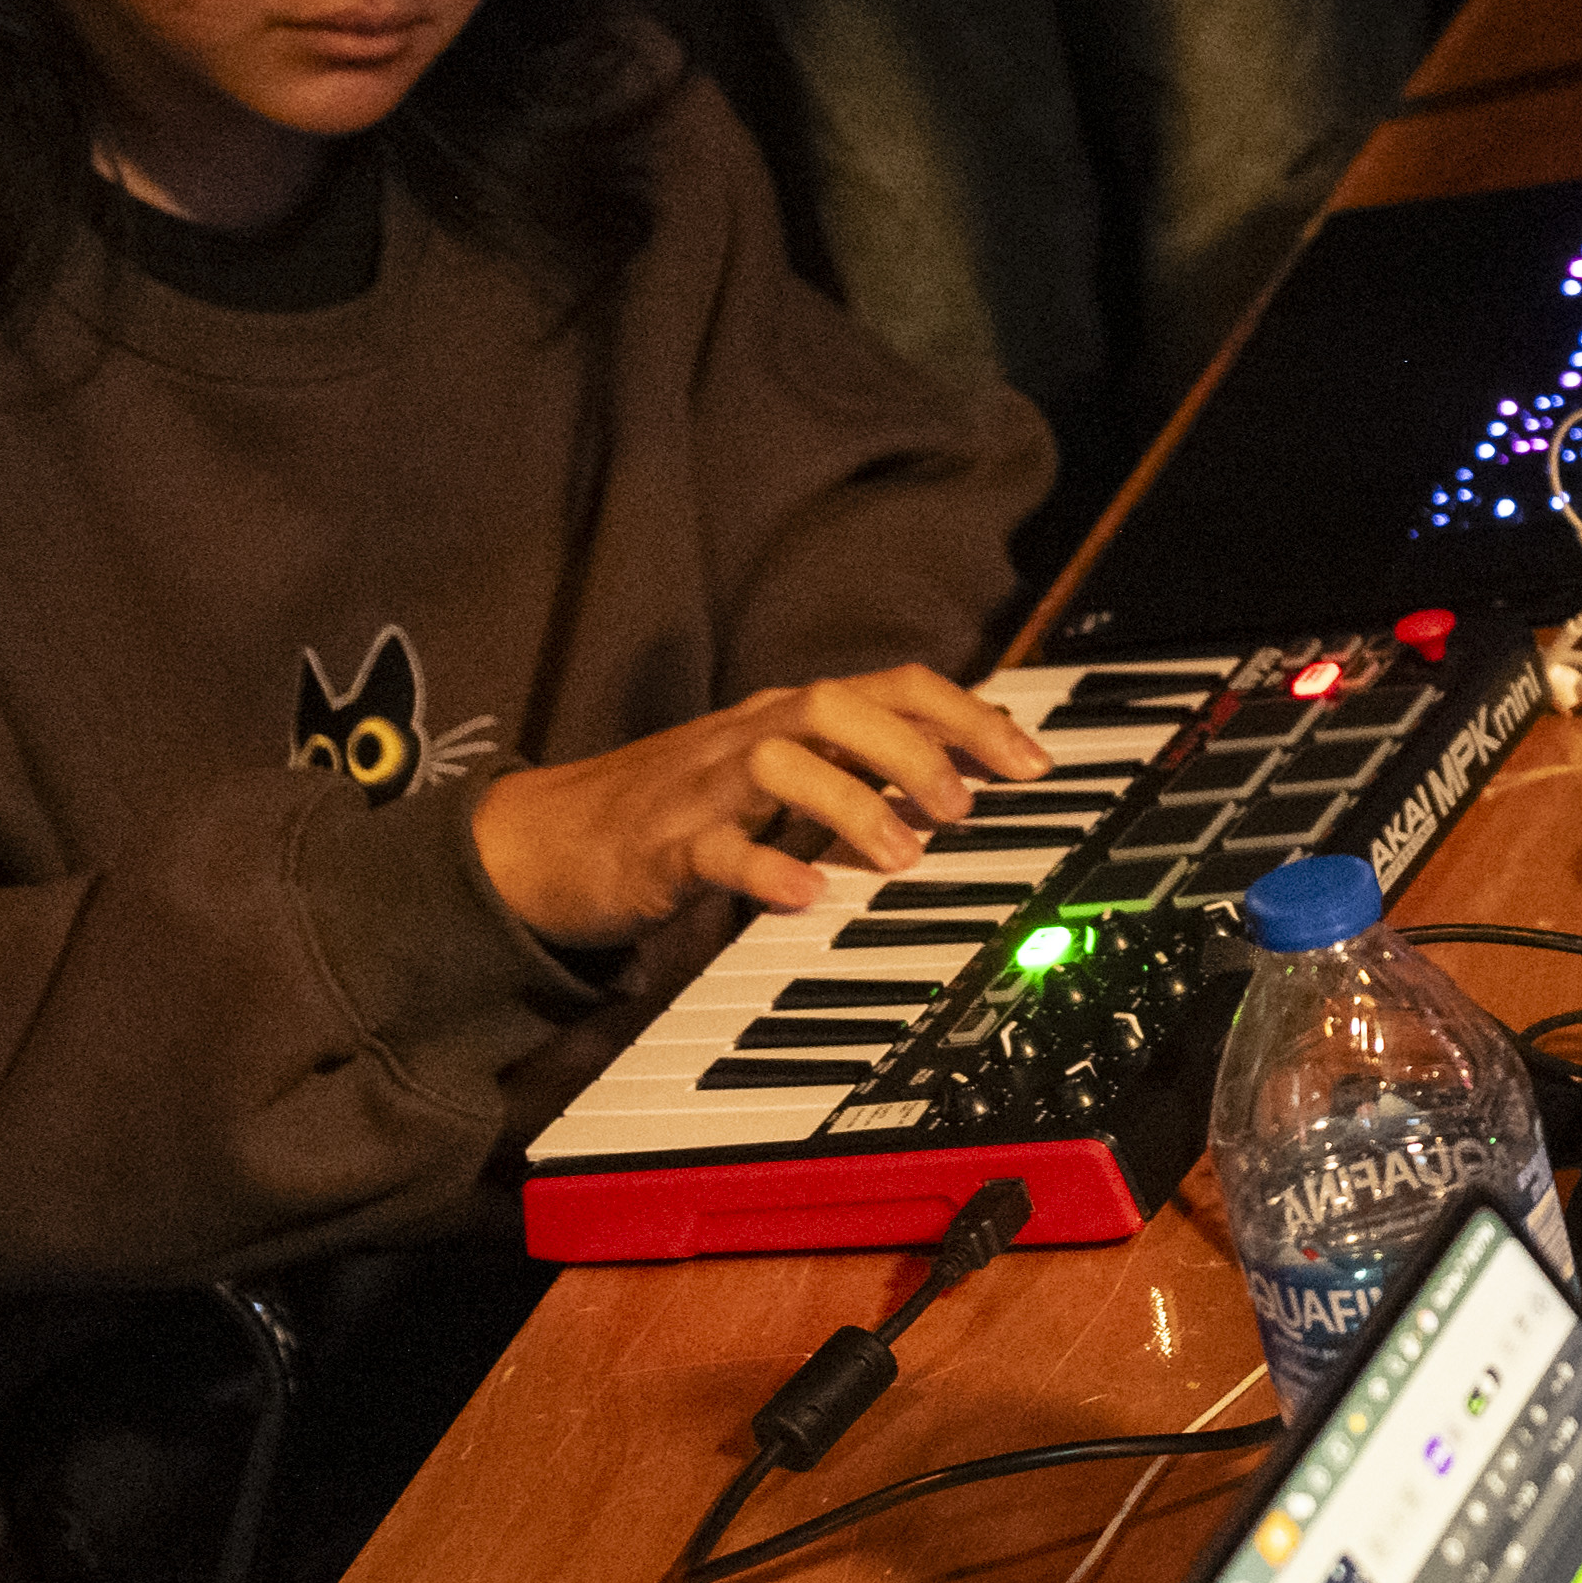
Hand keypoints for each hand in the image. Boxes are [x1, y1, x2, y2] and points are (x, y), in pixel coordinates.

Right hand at [466, 663, 1052, 943]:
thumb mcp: (781, 778)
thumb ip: (860, 770)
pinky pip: (715, 851)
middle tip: (965, 808)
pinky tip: (806, 895)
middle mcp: (750, 736)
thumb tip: (964, 776)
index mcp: (788, 717)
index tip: (1032, 764)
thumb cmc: (682, 808)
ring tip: (902, 857)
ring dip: (851, 804)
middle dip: (913, 751)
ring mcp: (702, 789)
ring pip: (779, 764)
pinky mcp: (660, 848)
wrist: (548, 841)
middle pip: (836, 705)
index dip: (969, 717)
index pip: (890, 687)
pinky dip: (766, 870)